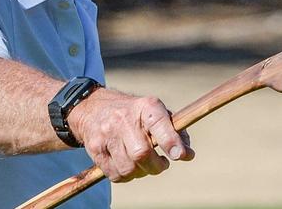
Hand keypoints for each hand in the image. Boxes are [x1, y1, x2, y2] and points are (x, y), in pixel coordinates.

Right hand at [66, 88, 193, 181]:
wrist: (93, 108)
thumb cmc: (133, 114)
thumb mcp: (154, 112)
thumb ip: (175, 131)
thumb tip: (188, 154)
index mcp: (144, 107)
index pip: (159, 123)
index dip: (170, 141)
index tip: (180, 155)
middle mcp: (123, 118)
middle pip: (142, 153)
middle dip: (156, 166)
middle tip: (161, 164)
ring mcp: (106, 133)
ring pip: (128, 168)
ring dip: (140, 172)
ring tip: (142, 163)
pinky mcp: (94, 148)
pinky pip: (115, 175)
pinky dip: (125, 176)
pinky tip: (127, 164)